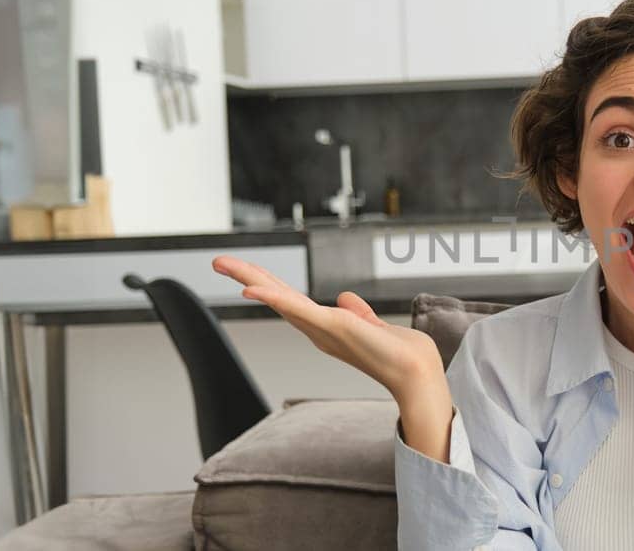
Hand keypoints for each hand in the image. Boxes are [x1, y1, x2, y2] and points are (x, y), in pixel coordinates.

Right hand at [213, 256, 455, 460]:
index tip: (245, 271)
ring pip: (279, 298)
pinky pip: (297, 309)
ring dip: (250, 279)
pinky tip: (250, 288)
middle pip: (276, 297)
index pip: (290, 300)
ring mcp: (321, 329)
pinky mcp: (331, 327)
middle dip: (246, 276)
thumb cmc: (400, 354)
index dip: (267, 284)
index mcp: (326, 327)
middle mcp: (317, 330)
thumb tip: (345, 298)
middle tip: (218, 261)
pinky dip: (273, 298)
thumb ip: (358, 313)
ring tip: (223, 264)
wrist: (416, 373)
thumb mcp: (374, 325)